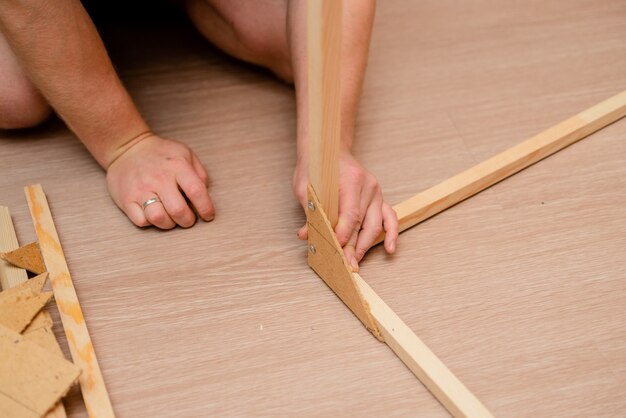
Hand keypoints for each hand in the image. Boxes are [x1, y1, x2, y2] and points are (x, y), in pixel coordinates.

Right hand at [106, 134, 214, 228]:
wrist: (127, 148)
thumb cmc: (161, 154)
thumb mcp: (185, 154)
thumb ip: (199, 173)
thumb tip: (205, 196)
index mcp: (177, 166)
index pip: (196, 191)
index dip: (205, 208)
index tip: (208, 216)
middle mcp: (159, 178)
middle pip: (178, 210)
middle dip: (188, 220)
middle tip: (188, 219)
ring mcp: (141, 190)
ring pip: (158, 218)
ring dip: (168, 223)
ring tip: (170, 217)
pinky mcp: (127, 199)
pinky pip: (141, 221)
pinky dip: (150, 222)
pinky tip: (153, 213)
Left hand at [293, 150, 397, 270]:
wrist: (329, 151)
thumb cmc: (317, 168)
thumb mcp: (305, 186)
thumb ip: (308, 210)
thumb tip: (306, 234)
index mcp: (351, 180)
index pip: (351, 213)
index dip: (344, 233)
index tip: (337, 248)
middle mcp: (368, 186)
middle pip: (364, 222)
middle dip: (355, 246)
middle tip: (347, 264)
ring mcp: (376, 192)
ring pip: (375, 224)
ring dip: (366, 245)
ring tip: (357, 261)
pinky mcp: (379, 198)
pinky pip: (389, 217)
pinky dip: (391, 233)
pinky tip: (390, 248)